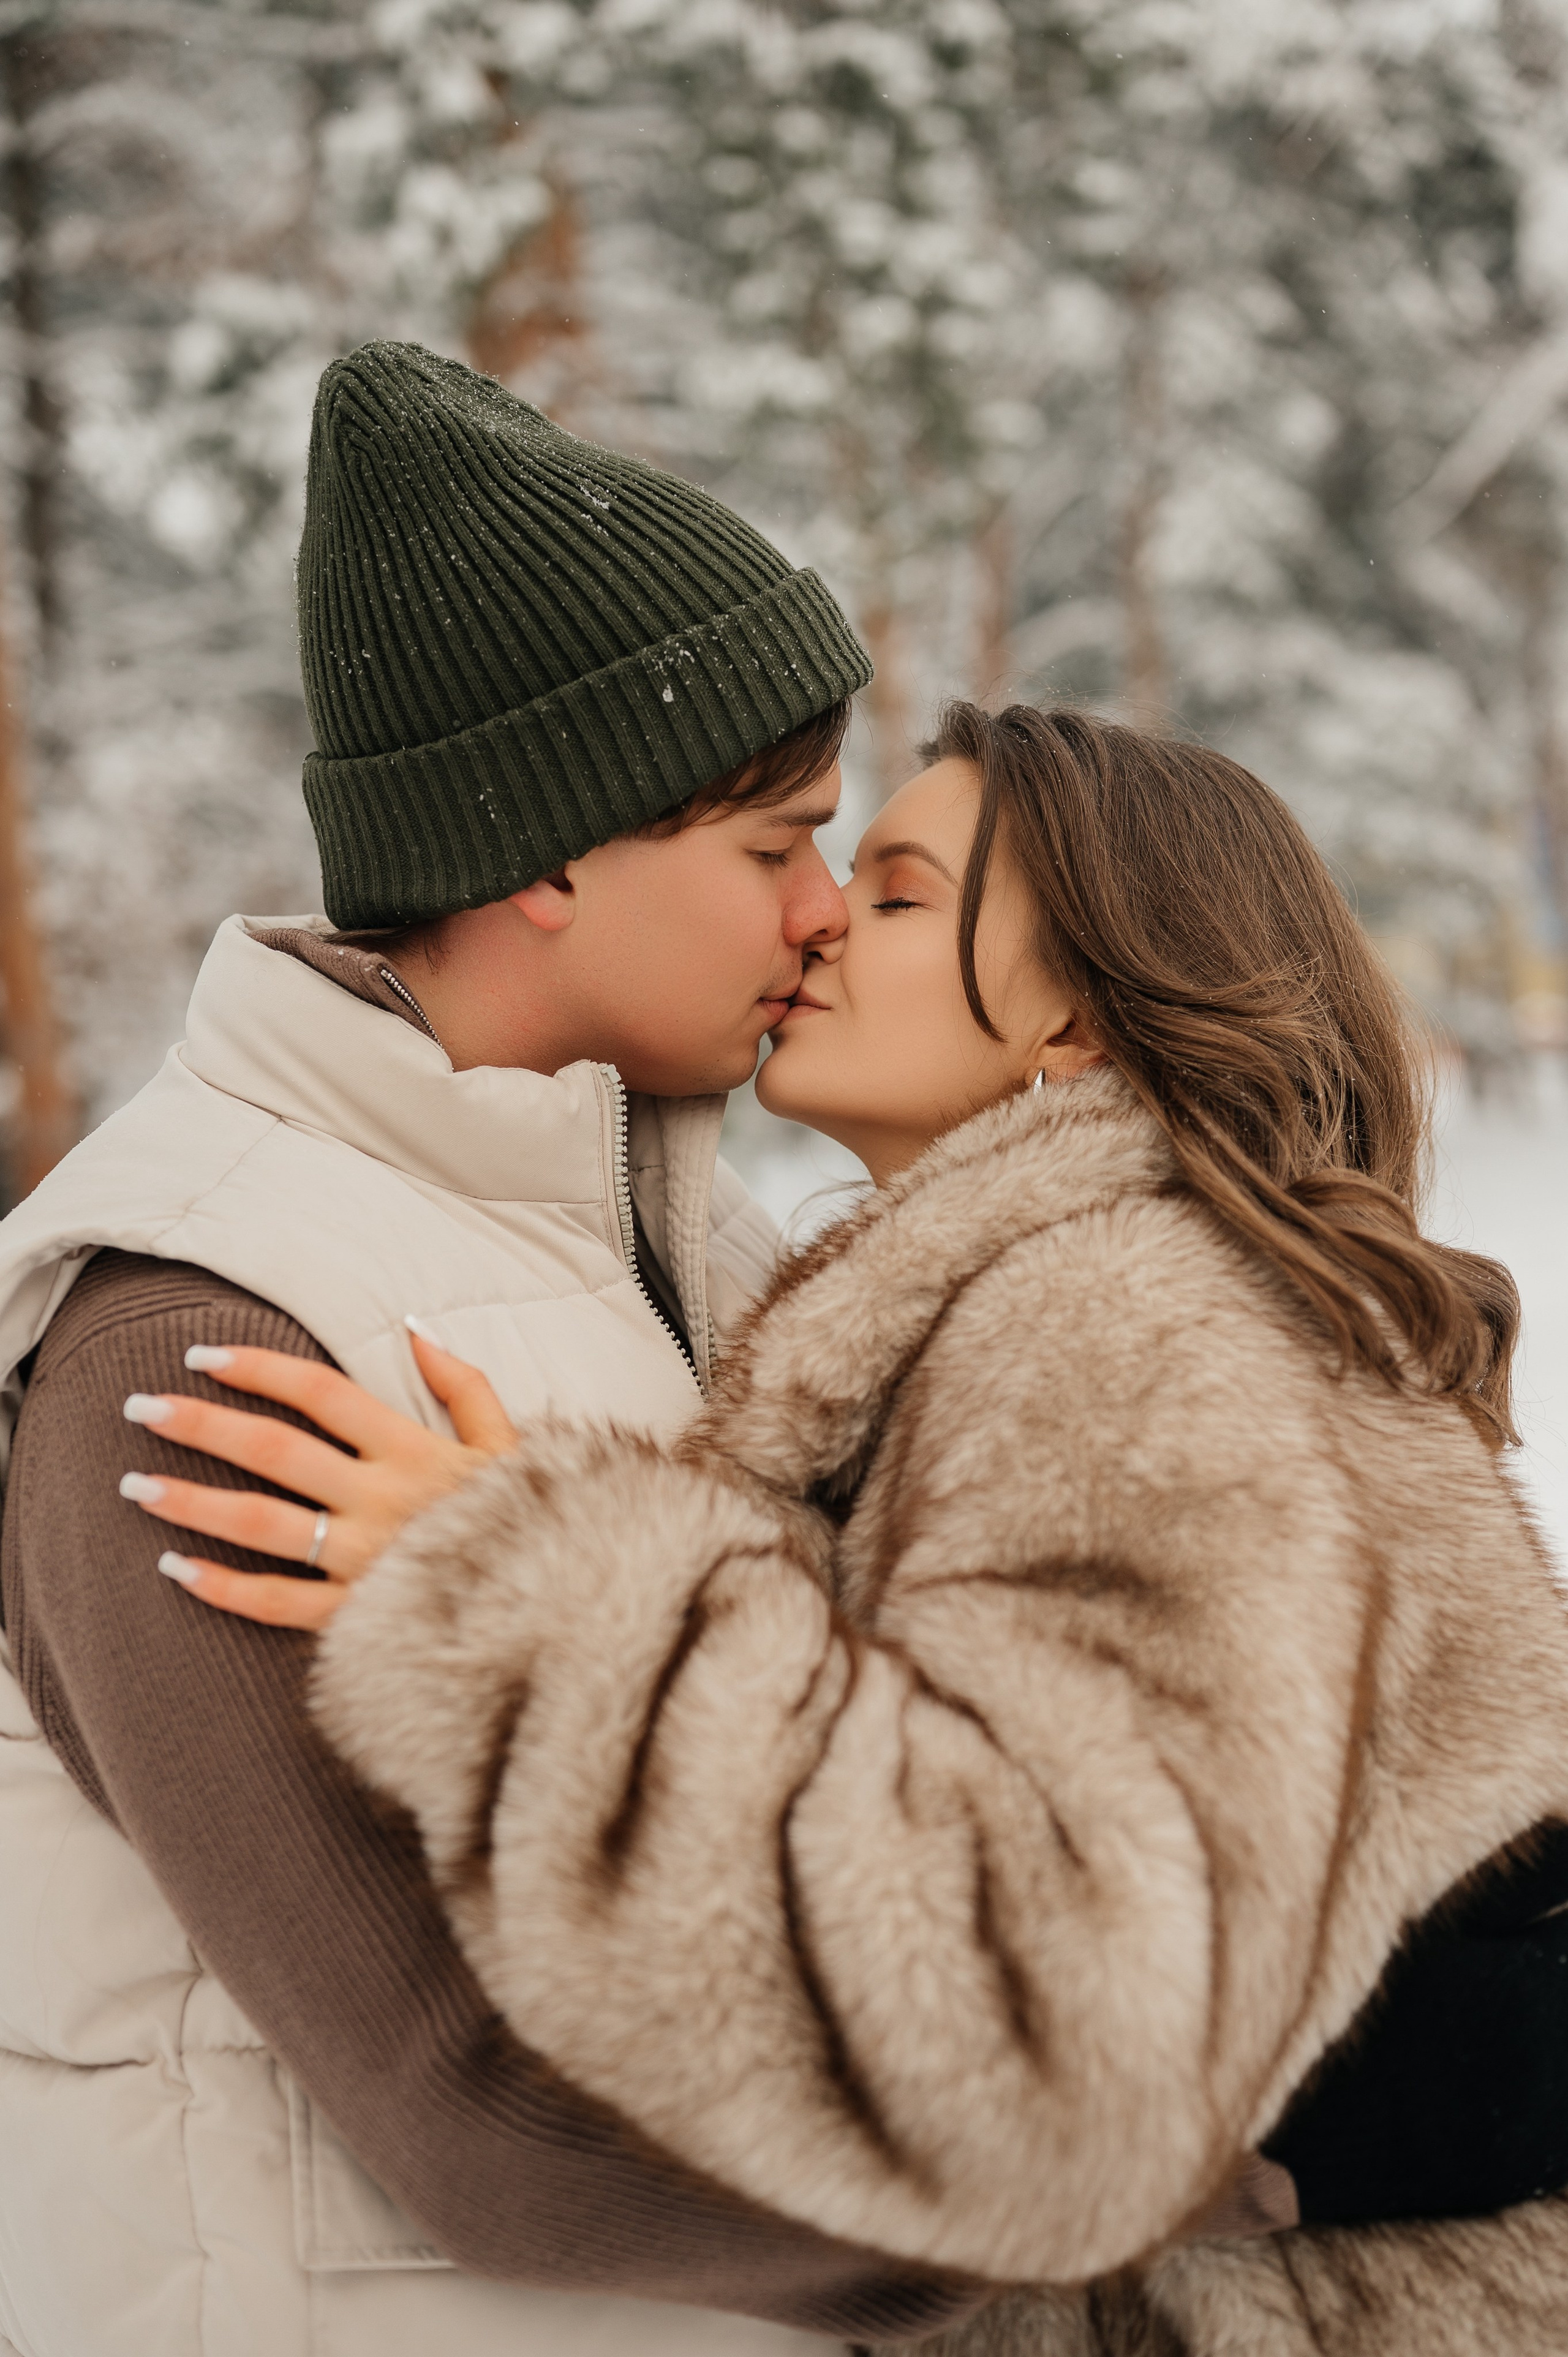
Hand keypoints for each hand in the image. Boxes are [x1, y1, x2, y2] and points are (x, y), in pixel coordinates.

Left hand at [120, 1327, 515, 1630]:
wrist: (570, 1610)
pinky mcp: (361, 1618)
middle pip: (275, 1450)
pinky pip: (280, 1604)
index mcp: (415, 1450)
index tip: (202, 1356)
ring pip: (263, 1525)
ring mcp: (368, 1560)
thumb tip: (416, 1328)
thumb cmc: (541, 1523)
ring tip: (135, 1486)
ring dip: (193, 1503)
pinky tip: (175, 1570)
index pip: (321, 1394)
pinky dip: (226, 1589)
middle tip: (140, 1406)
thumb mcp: (513, 1443)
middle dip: (202, 1425)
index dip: (259, 1369)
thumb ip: (464, 1386)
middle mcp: (383, 1499)